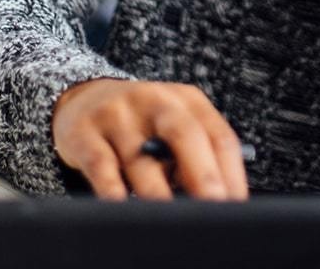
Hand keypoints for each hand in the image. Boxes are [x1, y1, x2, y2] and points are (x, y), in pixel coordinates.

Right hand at [51, 78, 248, 200]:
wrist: (84, 99)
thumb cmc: (142, 125)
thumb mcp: (172, 127)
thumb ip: (195, 156)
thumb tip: (217, 201)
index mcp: (187, 101)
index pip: (219, 135)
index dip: (231, 172)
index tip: (236, 204)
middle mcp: (155, 100)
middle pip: (185, 134)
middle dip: (203, 174)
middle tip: (213, 206)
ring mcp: (118, 114)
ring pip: (141, 156)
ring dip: (157, 192)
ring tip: (169, 219)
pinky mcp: (84, 132)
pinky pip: (101, 164)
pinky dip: (113, 189)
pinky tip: (122, 205)